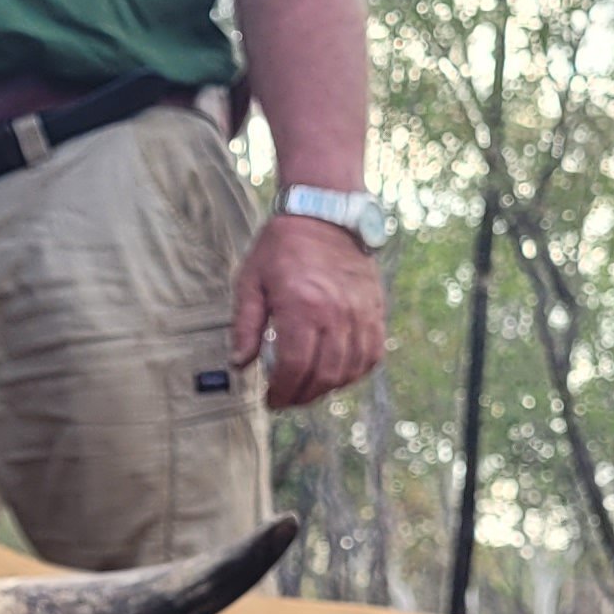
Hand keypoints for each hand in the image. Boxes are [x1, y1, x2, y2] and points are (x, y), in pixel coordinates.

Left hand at [236, 212, 386, 408]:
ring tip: (308, 389)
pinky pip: (373, 353)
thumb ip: (244, 326)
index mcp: (302, 307)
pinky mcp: (375, 309)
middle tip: (286, 399)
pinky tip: (337, 373)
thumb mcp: (250, 281)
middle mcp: (336, 313)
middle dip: (302, 395)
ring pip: (350, 369)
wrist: (324, 214)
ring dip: (328, 388)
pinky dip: (356, 372)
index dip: (282, 391)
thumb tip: (239, 364)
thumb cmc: (281, 247)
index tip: (271, 399)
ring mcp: (360, 312)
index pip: (295, 367)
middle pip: (324, 375)